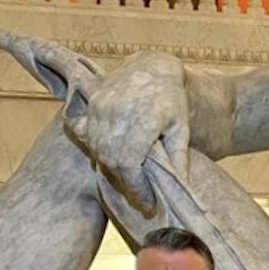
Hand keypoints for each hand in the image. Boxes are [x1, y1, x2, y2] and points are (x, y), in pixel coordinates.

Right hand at [64, 52, 189, 209]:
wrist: (154, 67)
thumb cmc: (172, 101)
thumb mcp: (182, 128)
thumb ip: (179, 156)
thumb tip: (180, 185)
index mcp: (142, 122)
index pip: (130, 166)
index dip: (137, 188)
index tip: (148, 202)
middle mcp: (117, 113)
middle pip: (112, 161)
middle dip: (125, 183)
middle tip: (139, 195)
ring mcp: (101, 106)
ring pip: (98, 149)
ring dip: (110, 168)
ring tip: (128, 178)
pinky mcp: (93, 101)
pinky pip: (87, 133)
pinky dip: (96, 149)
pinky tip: (110, 158)